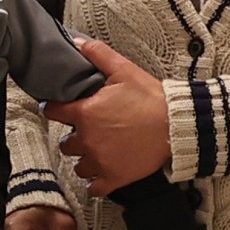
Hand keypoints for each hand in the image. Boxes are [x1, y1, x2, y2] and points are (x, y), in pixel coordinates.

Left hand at [51, 39, 175, 190]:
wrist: (176, 125)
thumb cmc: (150, 98)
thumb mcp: (124, 70)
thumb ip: (98, 55)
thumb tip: (76, 42)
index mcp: (86, 114)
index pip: (53, 112)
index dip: (54, 109)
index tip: (58, 109)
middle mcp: (88, 140)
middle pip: (65, 144)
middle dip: (73, 137)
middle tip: (87, 132)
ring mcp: (101, 161)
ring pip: (78, 166)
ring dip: (84, 160)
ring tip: (96, 152)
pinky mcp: (115, 177)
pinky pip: (95, 188)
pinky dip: (95, 183)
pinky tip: (100, 176)